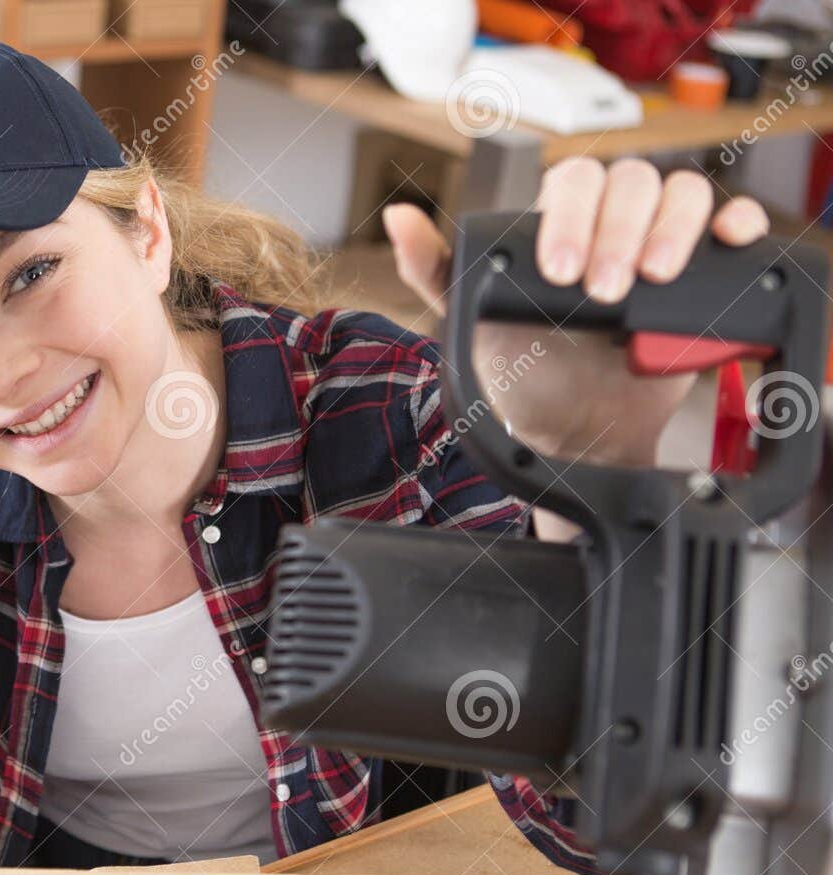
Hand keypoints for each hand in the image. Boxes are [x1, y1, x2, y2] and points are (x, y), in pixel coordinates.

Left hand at [383, 157, 770, 466]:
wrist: (573, 430)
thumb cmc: (520, 371)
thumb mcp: (468, 322)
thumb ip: (435, 269)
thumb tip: (399, 216)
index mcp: (558, 223)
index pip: (574, 182)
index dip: (574, 216)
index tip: (561, 272)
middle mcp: (612, 222)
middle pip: (632, 181)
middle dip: (619, 233)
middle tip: (603, 293)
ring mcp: (661, 240)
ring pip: (683, 193)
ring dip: (673, 229)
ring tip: (652, 283)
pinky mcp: (705, 269)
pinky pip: (732, 223)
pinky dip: (737, 222)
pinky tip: (726, 243)